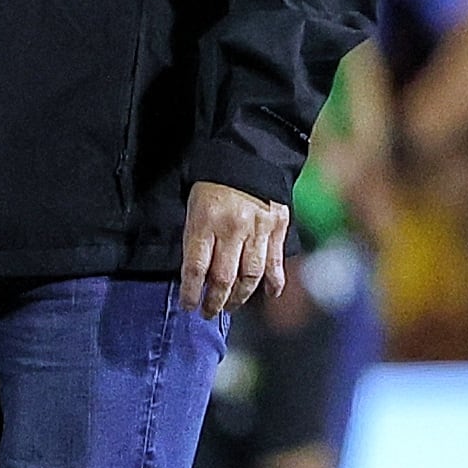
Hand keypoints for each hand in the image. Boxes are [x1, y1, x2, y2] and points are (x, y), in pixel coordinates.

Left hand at [179, 181, 289, 317]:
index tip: (188, 306)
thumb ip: (195, 239)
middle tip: (208, 312)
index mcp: (206, 221)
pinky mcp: (278, 228)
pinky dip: (274, 282)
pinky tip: (270, 294)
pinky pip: (276, 262)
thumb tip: (197, 276)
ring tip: (230, 307)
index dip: (191, 292)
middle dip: (214, 302)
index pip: (196, 268)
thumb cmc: (214, 182)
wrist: (250, 154)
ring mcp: (258, 230)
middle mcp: (233, 229)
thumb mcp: (193, 205)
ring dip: (239, 298)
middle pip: (223, 278)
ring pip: (250, 276)